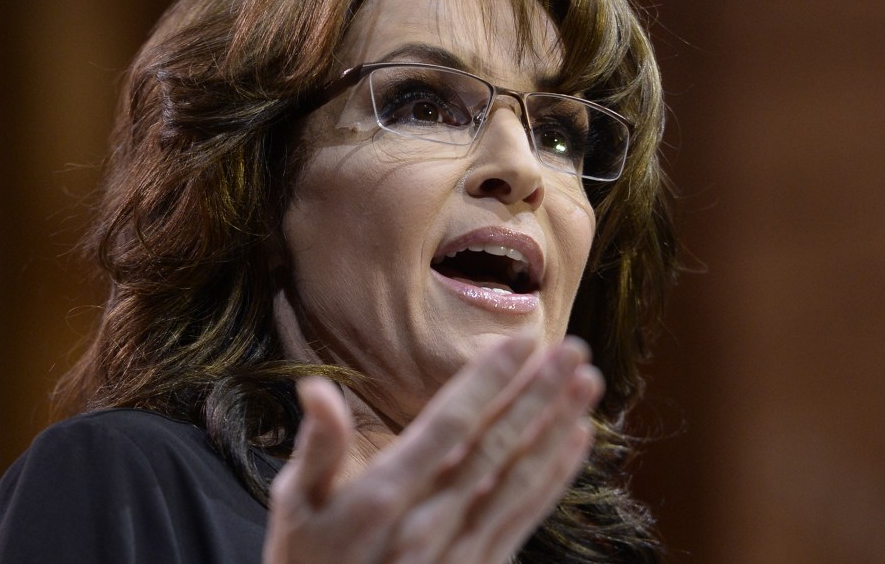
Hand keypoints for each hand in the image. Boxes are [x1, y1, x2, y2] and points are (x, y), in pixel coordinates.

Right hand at [263, 336, 603, 563]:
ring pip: (519, 477)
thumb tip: (316, 389)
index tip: (520, 343)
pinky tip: (576, 441)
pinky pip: (524, 517)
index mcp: (386, 494)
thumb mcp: (297, 505)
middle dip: (537, 394)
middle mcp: (431, 519)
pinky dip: (554, 478)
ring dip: (556, 427)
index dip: (486, 383)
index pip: (448, 426)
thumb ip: (319, 447)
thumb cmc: (308, 563)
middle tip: (574, 349)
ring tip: (587, 383)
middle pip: (495, 446)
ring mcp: (460, 547)